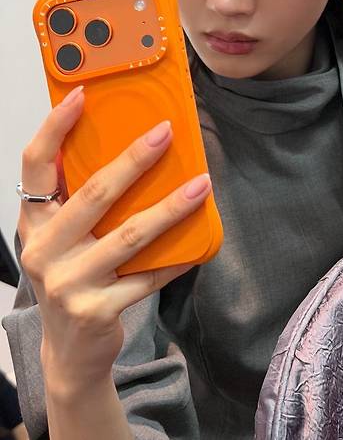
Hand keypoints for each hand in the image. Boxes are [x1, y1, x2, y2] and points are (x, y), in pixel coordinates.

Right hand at [17, 88, 210, 393]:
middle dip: (134, 159)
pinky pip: (147, 277)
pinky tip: (200, 243)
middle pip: (95, 193)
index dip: (55, 127)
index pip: (35, 165)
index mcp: (34, 223)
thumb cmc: (72, 277)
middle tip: (166, 132)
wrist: (68, 352)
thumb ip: (80, 200)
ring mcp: (69, 283)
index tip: (82, 95)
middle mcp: (44, 250)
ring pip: (130, 235)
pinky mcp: (97, 310)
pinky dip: (175, 259)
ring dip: (171, 207)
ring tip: (202, 185)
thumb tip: (134, 146)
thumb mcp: (63, 238)